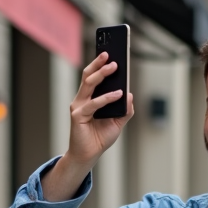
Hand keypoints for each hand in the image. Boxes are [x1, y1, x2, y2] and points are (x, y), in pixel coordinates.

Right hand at [42, 52, 134, 200]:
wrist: (89, 155)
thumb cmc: (100, 138)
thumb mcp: (118, 122)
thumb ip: (124, 109)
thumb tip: (129, 93)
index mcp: (90, 97)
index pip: (93, 76)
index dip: (99, 64)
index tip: (110, 52)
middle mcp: (82, 99)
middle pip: (89, 76)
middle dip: (100, 64)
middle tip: (111, 55)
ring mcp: (79, 106)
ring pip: (89, 85)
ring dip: (102, 74)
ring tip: (114, 67)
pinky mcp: (77, 116)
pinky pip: (93, 104)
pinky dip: (106, 98)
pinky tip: (118, 94)